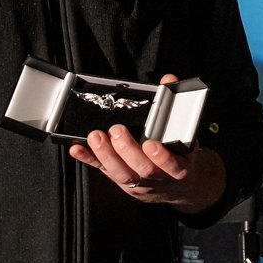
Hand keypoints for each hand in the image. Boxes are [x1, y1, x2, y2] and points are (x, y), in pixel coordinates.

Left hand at [67, 75, 226, 213]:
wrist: (175, 183)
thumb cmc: (178, 153)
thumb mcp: (185, 133)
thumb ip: (175, 106)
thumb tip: (168, 80)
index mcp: (180, 167)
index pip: (174, 166)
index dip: (162, 158)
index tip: (151, 144)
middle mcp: (159, 177)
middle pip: (144, 169)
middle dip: (127, 150)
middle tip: (116, 130)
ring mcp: (139, 182)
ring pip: (122, 173)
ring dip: (106, 154)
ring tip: (96, 136)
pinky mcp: (120, 180)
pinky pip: (102, 171)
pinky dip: (89, 159)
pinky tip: (77, 149)